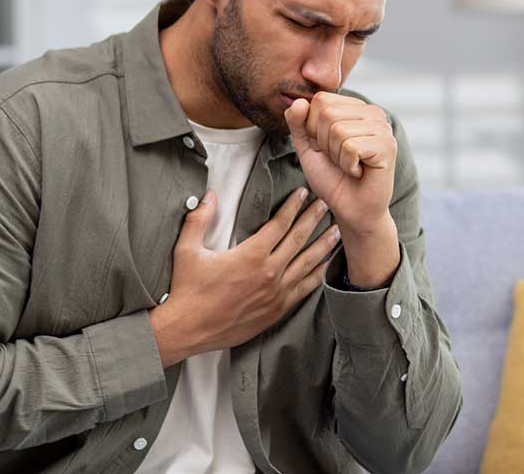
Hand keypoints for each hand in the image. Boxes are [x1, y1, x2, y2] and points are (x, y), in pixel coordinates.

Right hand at [148, 186, 339, 366]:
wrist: (188, 329)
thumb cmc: (187, 290)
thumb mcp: (187, 250)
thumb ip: (199, 219)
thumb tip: (209, 195)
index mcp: (250, 255)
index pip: (279, 224)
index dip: (293, 206)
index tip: (302, 194)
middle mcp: (268, 273)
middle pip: (298, 239)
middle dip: (313, 219)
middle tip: (326, 205)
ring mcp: (275, 293)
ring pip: (307, 264)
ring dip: (323, 246)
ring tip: (336, 232)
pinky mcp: (276, 310)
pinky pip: (304, 289)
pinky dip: (317, 275)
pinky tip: (326, 267)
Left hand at [283, 92, 396, 228]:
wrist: (351, 209)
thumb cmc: (332, 177)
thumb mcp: (307, 147)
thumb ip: (298, 123)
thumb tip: (298, 102)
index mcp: (355, 107)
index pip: (321, 100)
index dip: (313, 128)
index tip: (328, 147)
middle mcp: (372, 112)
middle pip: (328, 113)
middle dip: (324, 143)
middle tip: (339, 159)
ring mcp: (383, 127)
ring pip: (338, 130)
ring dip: (336, 156)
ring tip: (350, 165)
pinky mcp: (388, 145)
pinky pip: (351, 147)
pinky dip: (347, 165)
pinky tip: (359, 171)